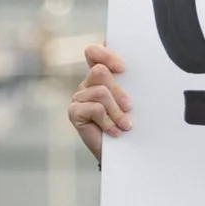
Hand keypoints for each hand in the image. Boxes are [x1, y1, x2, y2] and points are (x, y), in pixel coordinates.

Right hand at [67, 42, 129, 164]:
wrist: (121, 153)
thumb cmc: (128, 124)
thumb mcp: (130, 102)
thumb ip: (127, 84)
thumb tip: (129, 72)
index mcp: (101, 76)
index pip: (94, 53)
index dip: (105, 55)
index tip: (122, 68)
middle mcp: (87, 83)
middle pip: (100, 72)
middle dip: (119, 91)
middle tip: (129, 107)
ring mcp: (79, 97)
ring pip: (101, 92)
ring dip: (117, 111)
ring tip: (125, 125)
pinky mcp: (74, 112)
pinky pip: (96, 108)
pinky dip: (108, 122)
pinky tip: (114, 132)